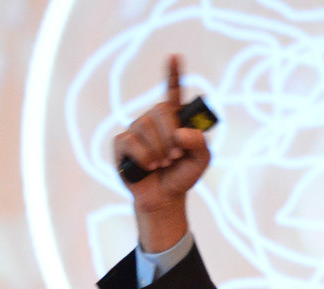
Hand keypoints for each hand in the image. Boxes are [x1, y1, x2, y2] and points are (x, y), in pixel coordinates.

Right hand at [113, 55, 211, 250]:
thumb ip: (200, 143)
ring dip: (159, 151)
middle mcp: (153, 119)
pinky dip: (145, 157)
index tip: (175, 55)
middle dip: (172, 137)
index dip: (173, 73)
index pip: (172, 91)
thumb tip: (180, 132)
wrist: (165, 198)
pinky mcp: (121, 143)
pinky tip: (148, 167)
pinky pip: (132, 142)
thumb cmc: (182, 175)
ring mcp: (136, 129)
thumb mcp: (201, 160)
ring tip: (162, 165)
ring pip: (146, 126)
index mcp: (174, 119)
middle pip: (161, 111)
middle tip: (175, 157)